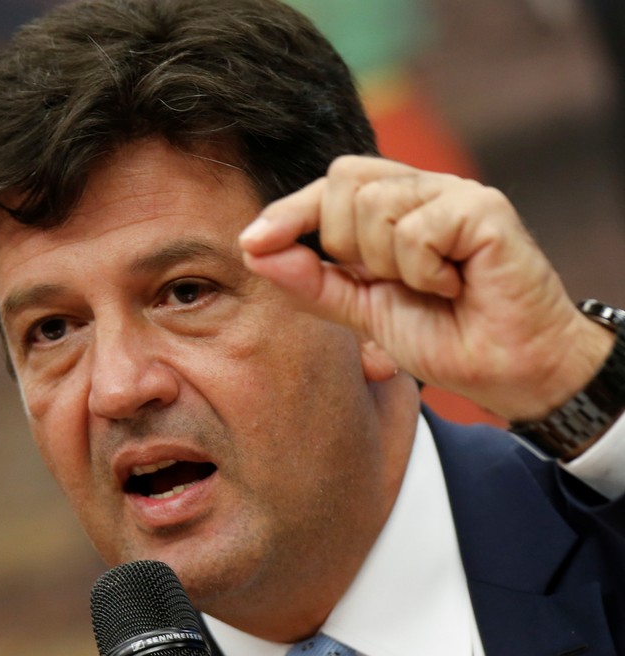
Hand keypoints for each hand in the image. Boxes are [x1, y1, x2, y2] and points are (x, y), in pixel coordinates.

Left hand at [239, 156, 613, 419]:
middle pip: (343, 181)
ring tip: (432, 286)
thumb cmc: (445, 336)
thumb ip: (312, 281)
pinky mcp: (484, 208)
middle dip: (346, 244)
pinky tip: (455, 285)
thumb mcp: (362, 311)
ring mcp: (455, 193)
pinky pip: (416, 229)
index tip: (252, 243)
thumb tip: (255, 249)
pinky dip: (425, 271)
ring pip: (376, 205)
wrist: (507, 371)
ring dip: (391, 265)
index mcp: (394, 208)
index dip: (288, 213)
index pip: (328, 188)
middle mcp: (422, 190)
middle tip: (390, 281)